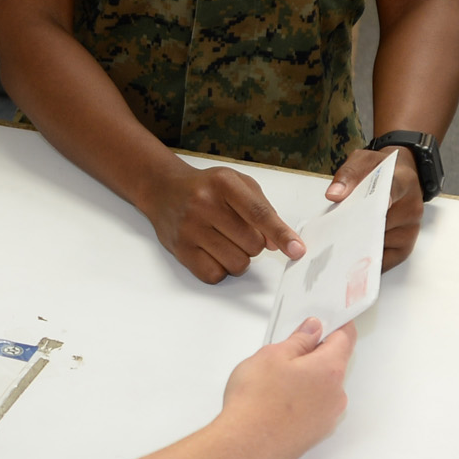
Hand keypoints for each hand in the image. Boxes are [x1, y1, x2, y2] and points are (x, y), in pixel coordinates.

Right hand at [140, 162, 304, 284]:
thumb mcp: (237, 183)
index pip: (259, 214)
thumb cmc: (206, 187)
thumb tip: (278, 244)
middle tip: (237, 230)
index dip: (280, 234)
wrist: (163, 189)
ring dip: (239, 257)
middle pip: (252, 244)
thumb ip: (263, 209)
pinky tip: (212, 251)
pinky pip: (215, 274)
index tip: (296, 250)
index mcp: (223, 184)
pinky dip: (221, 268)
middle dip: (254, 243)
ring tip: (224, 240)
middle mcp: (204, 204)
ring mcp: (190, 228)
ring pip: (237, 263)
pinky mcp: (180, 250)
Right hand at [219, 318, 355, 458]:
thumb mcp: (272, 355)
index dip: (339, 324)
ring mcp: (328, 417)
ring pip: (323, 386)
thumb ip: (298, 340)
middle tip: (286, 349)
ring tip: (275, 380)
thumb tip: (314, 329)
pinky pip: (316, 406)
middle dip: (314, 353)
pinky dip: (303, 398)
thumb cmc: (256, 399)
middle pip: (333, 364)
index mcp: (329, 370)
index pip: (345, 339)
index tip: (331, 317)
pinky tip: (277, 399)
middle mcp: (336, 395)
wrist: (245, 443)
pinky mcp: (316, 433)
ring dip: (307, 378)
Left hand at [326, 146, 422, 270]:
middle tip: (332, 236)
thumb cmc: (380, 170)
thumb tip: (334, 195)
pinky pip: (386, 259)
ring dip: (360, 246)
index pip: (394, 188)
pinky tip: (349, 261)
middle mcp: (411, 207)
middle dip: (357, 228)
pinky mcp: (405, 246)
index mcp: (402, 181)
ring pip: (382, 243)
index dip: (386, 197)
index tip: (379, 204)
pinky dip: (367, 260)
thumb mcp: (363, 160)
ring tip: (335, 249)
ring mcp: (410, 228)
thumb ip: (348, 175)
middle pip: (382, 223)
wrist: (400, 176)